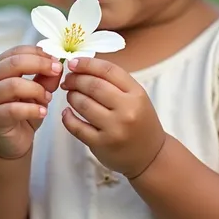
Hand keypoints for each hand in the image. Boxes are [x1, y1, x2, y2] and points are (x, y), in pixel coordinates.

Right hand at [0, 45, 62, 159]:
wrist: (8, 143)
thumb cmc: (22, 111)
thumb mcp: (37, 91)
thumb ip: (45, 77)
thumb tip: (58, 63)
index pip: (18, 51)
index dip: (39, 53)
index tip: (57, 60)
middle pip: (14, 63)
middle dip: (40, 64)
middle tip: (57, 70)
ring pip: (14, 85)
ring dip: (37, 90)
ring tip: (48, 98)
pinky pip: (14, 109)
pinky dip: (33, 109)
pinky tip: (43, 112)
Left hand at [60, 57, 165, 178]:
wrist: (151, 155)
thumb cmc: (140, 121)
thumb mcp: (136, 97)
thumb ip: (114, 82)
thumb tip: (83, 68)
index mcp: (136, 93)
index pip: (108, 70)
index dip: (87, 64)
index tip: (73, 63)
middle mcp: (127, 110)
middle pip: (93, 86)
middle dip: (76, 79)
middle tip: (69, 80)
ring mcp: (114, 128)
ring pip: (83, 104)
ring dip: (72, 96)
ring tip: (71, 95)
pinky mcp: (102, 145)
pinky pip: (77, 127)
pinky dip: (67, 118)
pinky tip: (67, 113)